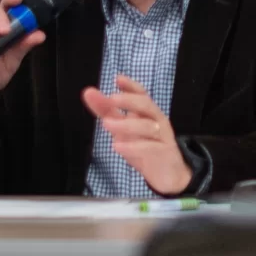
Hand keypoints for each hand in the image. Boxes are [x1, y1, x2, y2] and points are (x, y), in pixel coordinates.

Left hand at [82, 77, 193, 194]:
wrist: (167, 176)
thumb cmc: (144, 147)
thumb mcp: (122, 127)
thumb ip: (106, 110)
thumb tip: (88, 92)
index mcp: (147, 113)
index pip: (141, 94)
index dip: (131, 86)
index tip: (118, 79)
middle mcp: (156, 121)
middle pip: (147, 105)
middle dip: (130, 100)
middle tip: (111, 99)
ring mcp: (162, 138)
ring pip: (148, 127)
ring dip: (127, 124)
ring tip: (106, 124)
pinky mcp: (164, 154)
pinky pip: (150, 148)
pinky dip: (133, 147)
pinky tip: (117, 146)